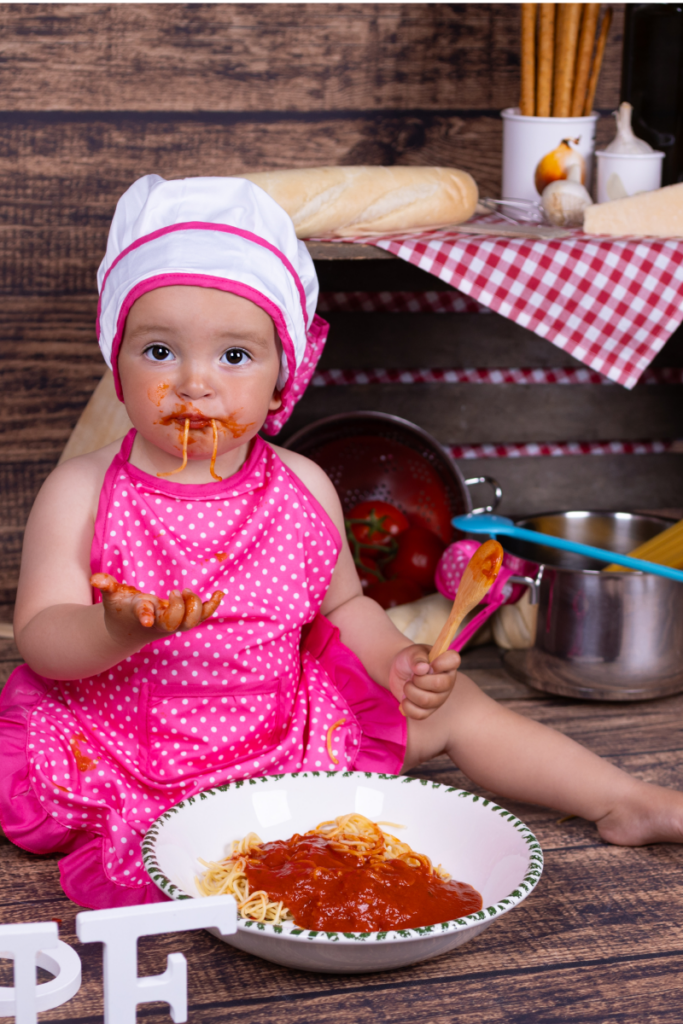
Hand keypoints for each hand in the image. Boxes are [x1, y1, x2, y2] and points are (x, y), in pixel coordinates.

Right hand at [91, 573, 223, 642]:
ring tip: (188, 592)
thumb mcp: (112, 596)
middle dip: (179, 607)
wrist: (130, 631)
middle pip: (175, 621)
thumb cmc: (122, 608)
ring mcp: (173, 623)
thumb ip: (106, 585)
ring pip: (191, 622)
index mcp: (142, 614)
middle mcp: (159, 622)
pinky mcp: (183, 620)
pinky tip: (220, 594)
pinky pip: (201, 616)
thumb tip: (95, 578)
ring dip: (195, 606)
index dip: (145, 615)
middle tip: (175, 592)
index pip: (145, 616)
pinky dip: (212, 606)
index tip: (146, 618)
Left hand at [388, 645, 459, 719]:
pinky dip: (407, 706)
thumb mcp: (412, 653)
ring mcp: (439, 698)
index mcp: (447, 662)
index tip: (430, 664)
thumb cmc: (410, 660)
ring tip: (407, 685)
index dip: (442, 662)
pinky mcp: (429, 711)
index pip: (454, 659)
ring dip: (410, 691)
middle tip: (412, 676)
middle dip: (419, 680)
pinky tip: (406, 698)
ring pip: (426, 700)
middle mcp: (448, 681)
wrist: (399, 673)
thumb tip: (423, 668)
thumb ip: (417, 658)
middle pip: (439, 684)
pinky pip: (419, 714)